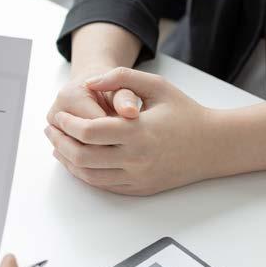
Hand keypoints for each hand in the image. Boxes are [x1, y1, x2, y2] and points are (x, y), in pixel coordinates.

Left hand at [45, 67, 219, 195]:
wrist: (214, 146)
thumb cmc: (185, 112)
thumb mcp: (157, 86)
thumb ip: (122, 77)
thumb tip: (89, 81)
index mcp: (138, 132)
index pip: (89, 132)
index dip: (68, 125)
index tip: (58, 116)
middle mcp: (136, 158)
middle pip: (83, 156)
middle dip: (61, 143)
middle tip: (51, 131)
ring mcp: (138, 177)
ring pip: (89, 175)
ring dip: (68, 161)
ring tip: (58, 146)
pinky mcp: (140, 189)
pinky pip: (103, 185)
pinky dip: (85, 174)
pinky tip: (76, 161)